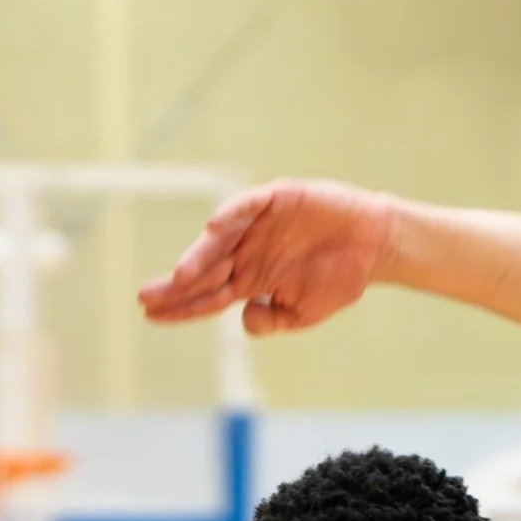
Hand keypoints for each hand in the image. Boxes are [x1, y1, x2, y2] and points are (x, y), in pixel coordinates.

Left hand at [139, 179, 395, 336]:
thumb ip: (271, 320)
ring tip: (179, 278)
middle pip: (204, 270)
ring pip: (220, 242)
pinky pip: (247, 206)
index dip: (180, 307)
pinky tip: (212, 229)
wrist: (374, 246)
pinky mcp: (275, 200)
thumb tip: (243, 318)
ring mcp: (259, 226)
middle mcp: (247, 252)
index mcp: (250, 280)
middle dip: (175, 285)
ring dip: (199, 257)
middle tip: (146, 297)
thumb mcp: (302, 314)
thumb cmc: (338, 280)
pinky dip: (231, 215)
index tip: (151, 316)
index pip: (207, 296)